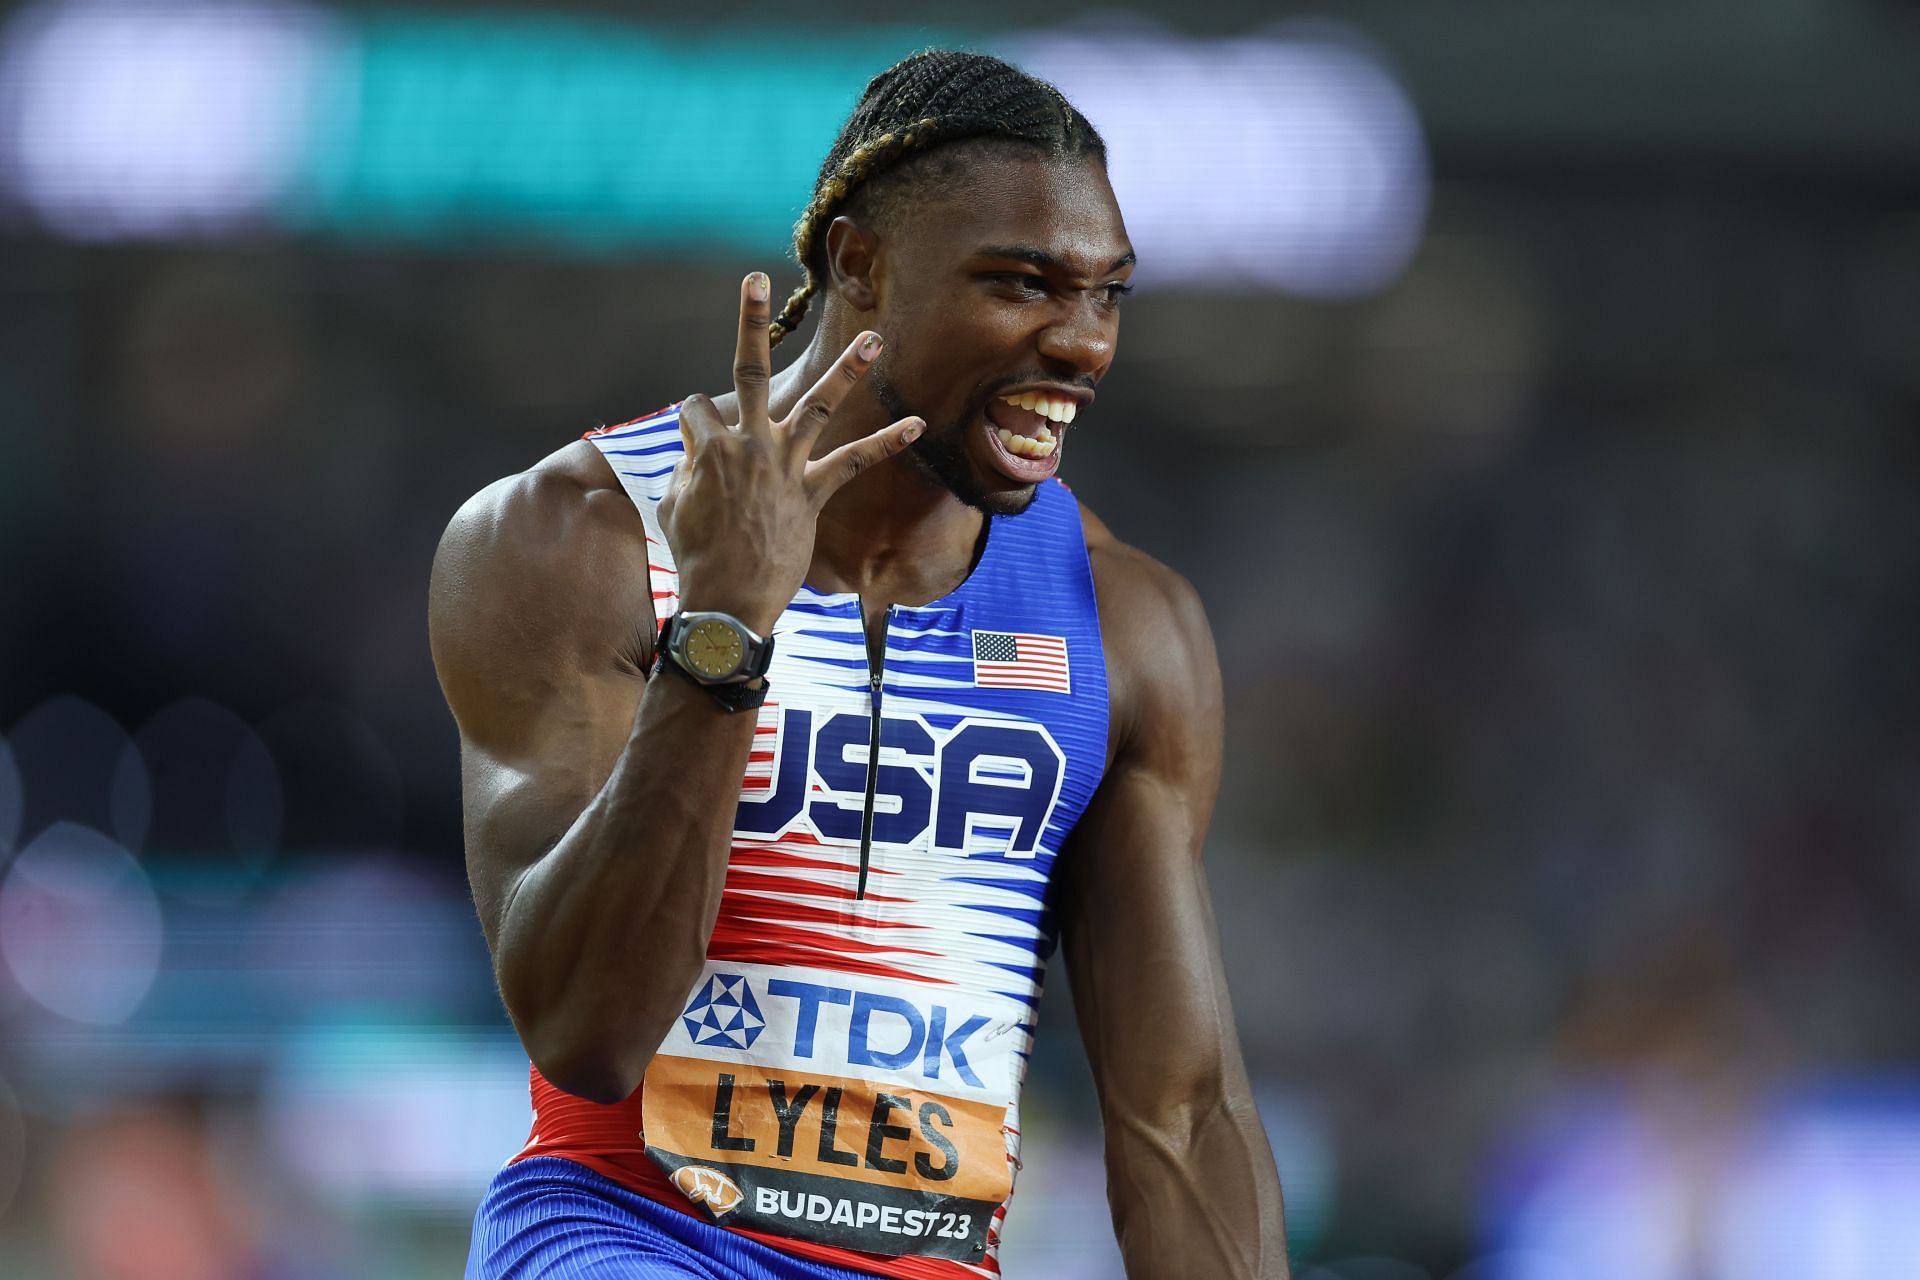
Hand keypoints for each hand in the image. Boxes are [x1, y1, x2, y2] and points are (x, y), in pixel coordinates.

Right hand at [658, 272, 922, 634]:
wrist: (725, 601)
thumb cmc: (694, 557)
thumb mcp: (674, 506)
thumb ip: (687, 470)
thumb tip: (697, 454)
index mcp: (708, 447)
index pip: (698, 409)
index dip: (695, 426)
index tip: (696, 453)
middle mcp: (748, 444)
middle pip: (747, 369)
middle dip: (749, 320)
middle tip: (756, 280)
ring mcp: (784, 466)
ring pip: (817, 404)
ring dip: (847, 370)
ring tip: (874, 340)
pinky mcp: (813, 492)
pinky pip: (855, 461)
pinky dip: (886, 442)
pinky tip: (916, 424)